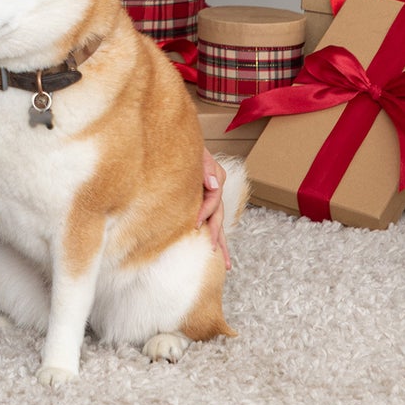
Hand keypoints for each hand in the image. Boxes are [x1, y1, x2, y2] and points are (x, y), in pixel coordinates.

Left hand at [196, 147, 230, 270]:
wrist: (179, 141)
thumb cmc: (185, 145)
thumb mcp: (197, 152)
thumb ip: (206, 167)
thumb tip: (212, 185)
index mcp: (216, 178)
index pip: (213, 199)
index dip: (205, 212)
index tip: (195, 224)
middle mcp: (216, 189)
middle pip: (219, 216)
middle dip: (216, 235)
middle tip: (213, 252)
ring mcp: (211, 196)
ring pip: (218, 222)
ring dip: (220, 241)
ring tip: (226, 264)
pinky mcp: (203, 200)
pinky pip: (211, 220)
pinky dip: (213, 235)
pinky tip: (215, 251)